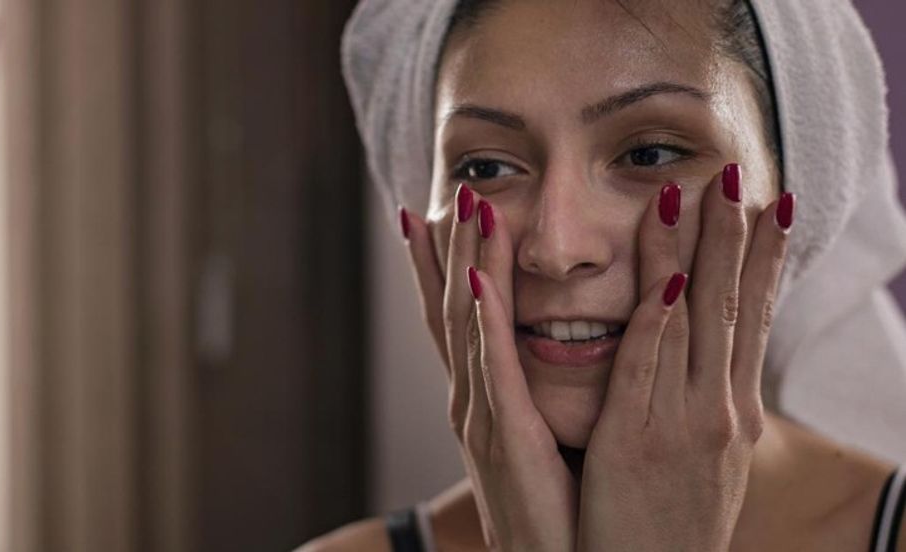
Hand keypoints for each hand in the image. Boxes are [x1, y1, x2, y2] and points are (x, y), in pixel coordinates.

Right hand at [402, 184, 577, 551]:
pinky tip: (482, 284)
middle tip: (452, 192)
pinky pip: (493, 369)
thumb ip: (534, 392)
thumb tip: (547, 350)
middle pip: (453, 308)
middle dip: (449, 250)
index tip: (438, 215)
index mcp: (484, 398)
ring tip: (468, 210)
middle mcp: (472, 399)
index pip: (459, 316)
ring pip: (468, 326)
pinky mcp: (506, 436)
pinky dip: (485, 324)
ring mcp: (482, 416)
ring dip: (466, 266)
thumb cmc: (552, 506)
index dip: (444, 266)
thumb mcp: (538, 437)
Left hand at [576, 166, 793, 550]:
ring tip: (695, 194)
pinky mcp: (637, 443)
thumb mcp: (704, 459)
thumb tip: (712, 365)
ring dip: (694, 252)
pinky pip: (646, 369)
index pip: (749, 318)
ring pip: (691, 322)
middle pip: (728, 305)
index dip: (762, 259)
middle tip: (738, 175)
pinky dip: (654, 319)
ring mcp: (683, 425)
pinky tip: (668, 276)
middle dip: (734, 236)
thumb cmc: (670, 521)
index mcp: (730, 411)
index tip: (772, 206)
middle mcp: (718, 411)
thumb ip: (704, 405)